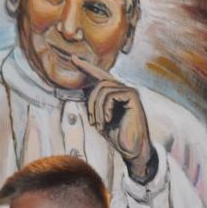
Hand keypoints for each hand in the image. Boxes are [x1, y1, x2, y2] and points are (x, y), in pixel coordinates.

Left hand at [71, 56, 154, 182]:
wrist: (132, 149)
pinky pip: (110, 95)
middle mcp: (124, 89)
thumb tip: (83, 88)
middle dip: (91, 103)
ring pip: (103, 89)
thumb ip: (94, 102)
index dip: (87, 67)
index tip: (73, 58)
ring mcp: (129, 92)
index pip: (100, 76)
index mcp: (116, 93)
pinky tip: (108, 120)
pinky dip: (105, 109)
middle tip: (92, 122)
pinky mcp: (132, 96)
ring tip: (99, 124)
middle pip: (99, 83)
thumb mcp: (100, 117)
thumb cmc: (117, 135)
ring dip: (96, 109)